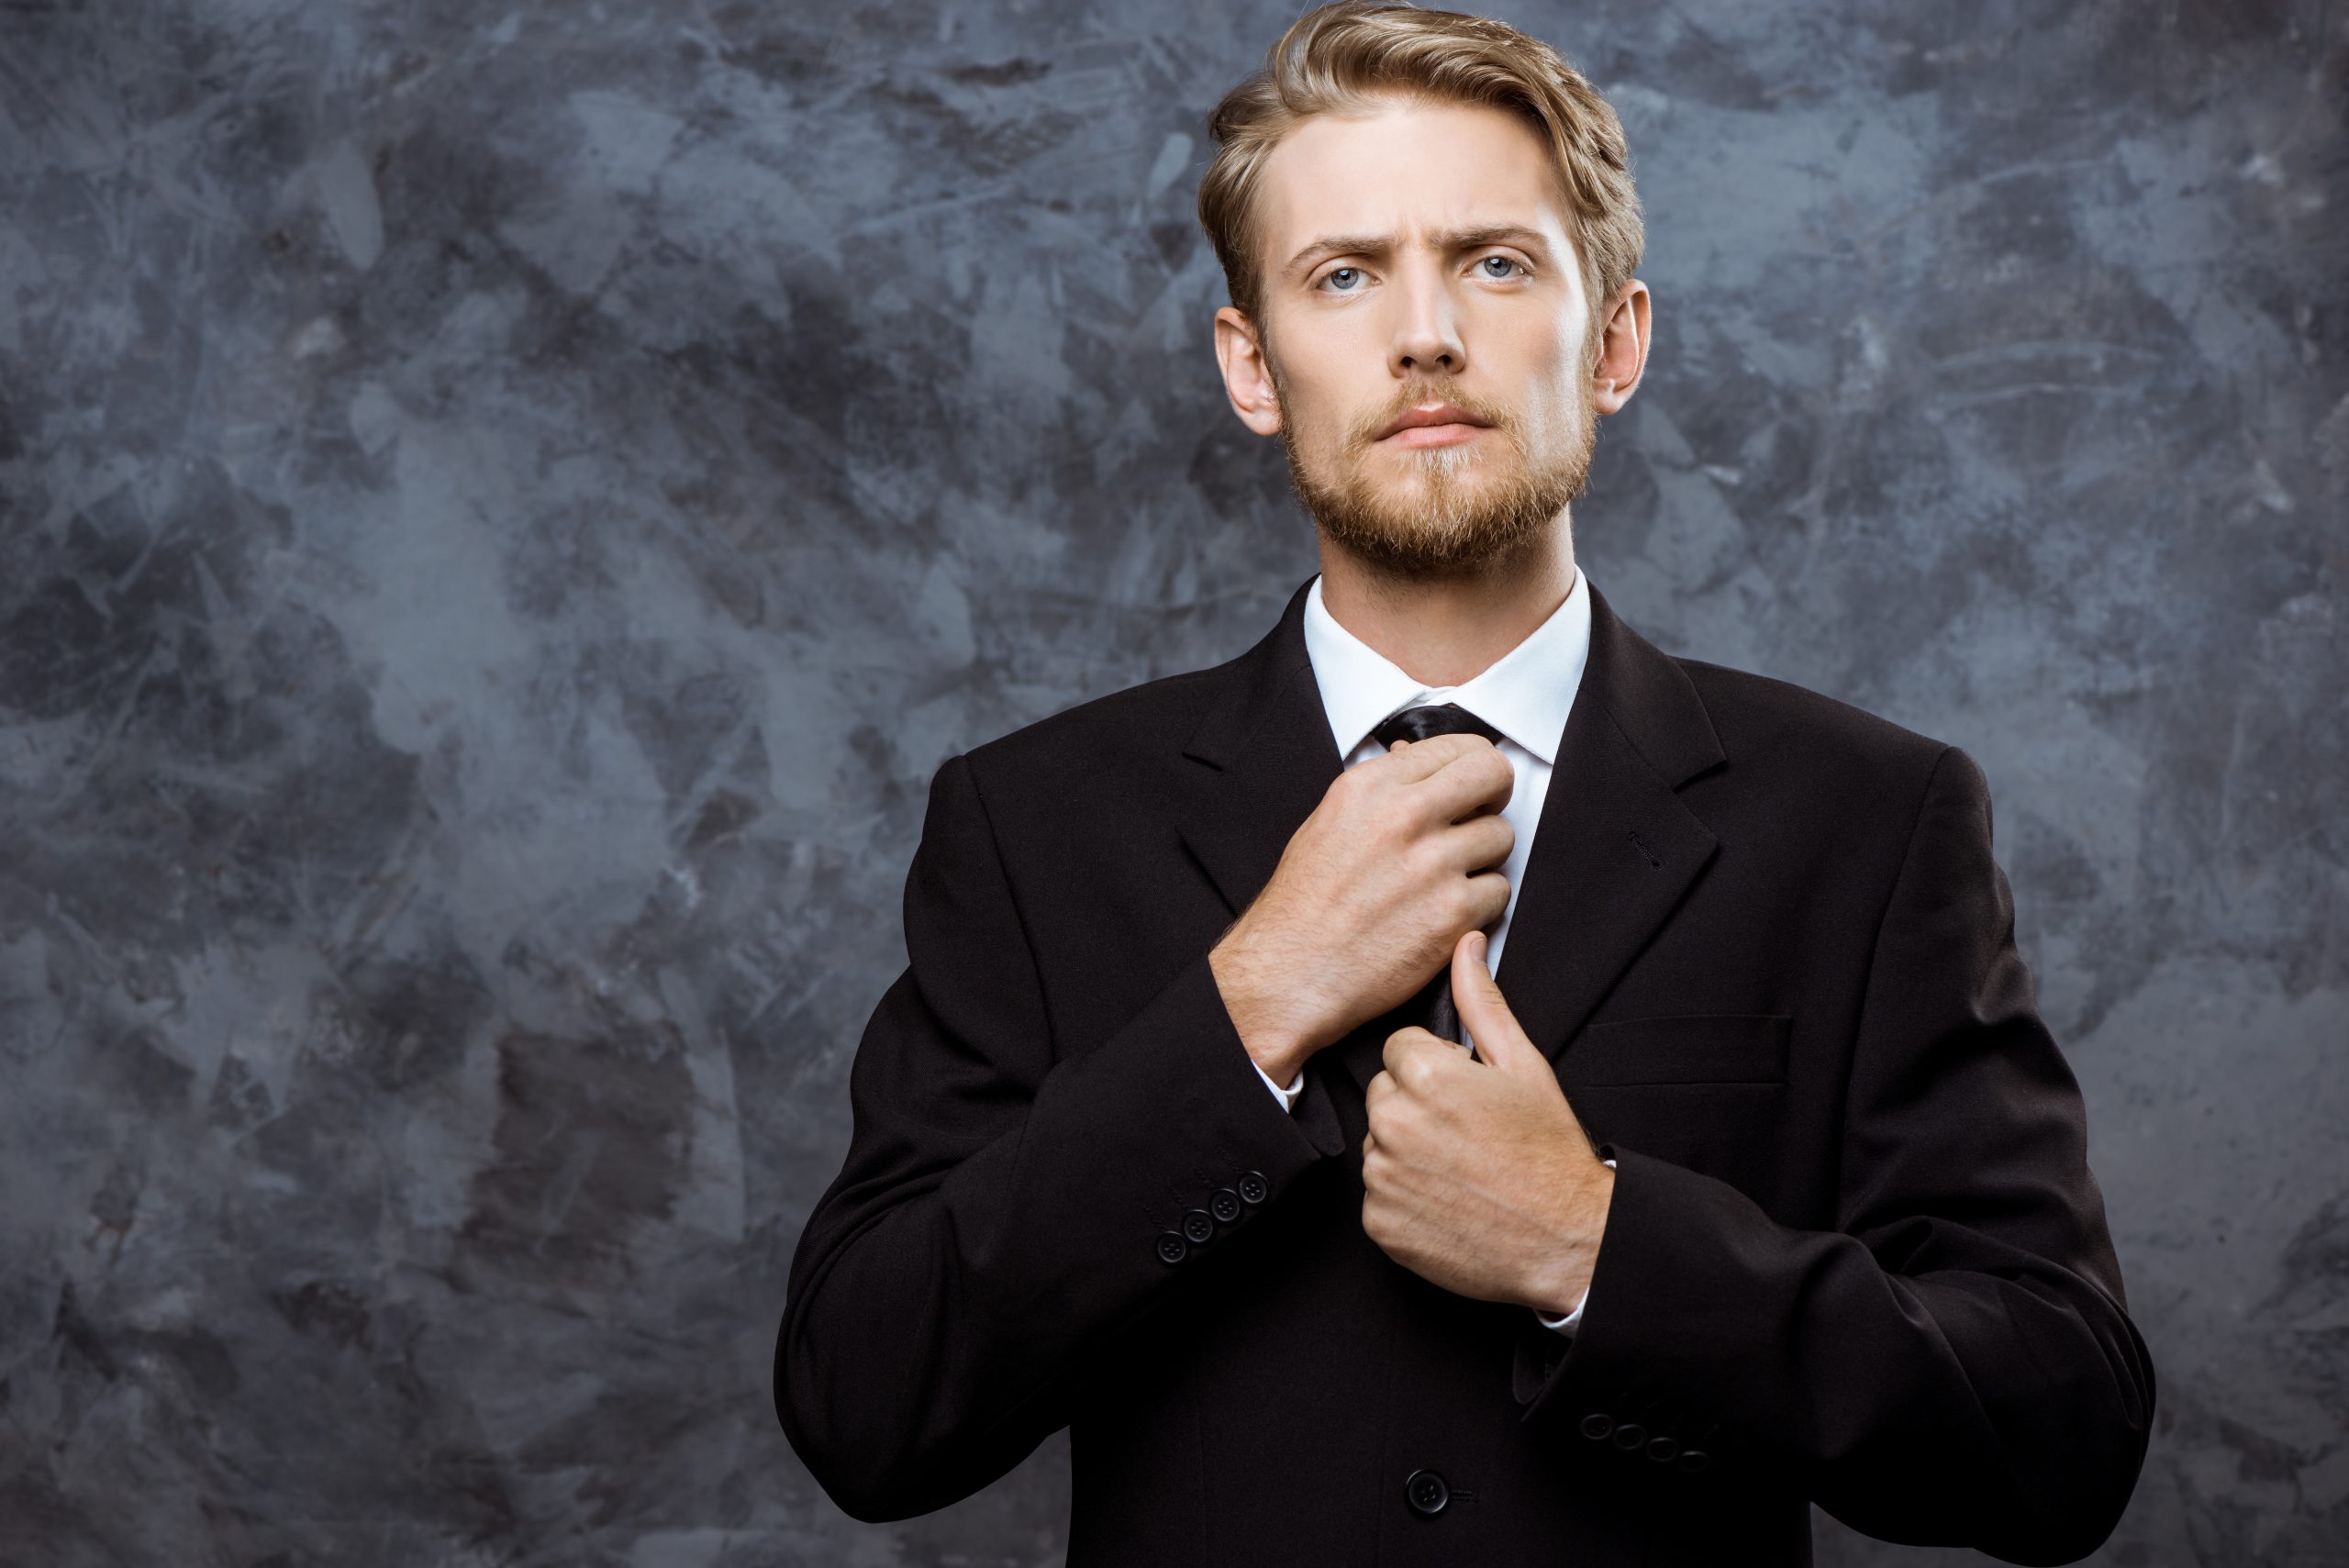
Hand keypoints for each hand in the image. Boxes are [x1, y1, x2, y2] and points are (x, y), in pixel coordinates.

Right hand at [1210, 734, 1514, 1084]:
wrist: (1290, 974)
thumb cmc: (1301, 908)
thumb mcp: (1329, 823)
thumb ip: (1381, 789)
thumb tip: (1412, 756)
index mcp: (1370, 787)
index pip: (1456, 747)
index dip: (1472, 766)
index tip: (1473, 784)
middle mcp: (1404, 817)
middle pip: (1492, 775)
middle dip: (1494, 795)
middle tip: (1480, 817)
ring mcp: (1433, 864)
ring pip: (1501, 837)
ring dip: (1483, 858)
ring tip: (1446, 878)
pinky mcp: (1453, 913)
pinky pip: (1498, 892)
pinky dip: (1480, 906)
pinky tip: (1443, 913)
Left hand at [1361, 929, 1614, 1314]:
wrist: (1566, 1239)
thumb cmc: (1548, 1153)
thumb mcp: (1523, 1065)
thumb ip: (1481, 1002)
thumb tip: (1466, 945)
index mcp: (1427, 1078)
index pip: (1399, 1050)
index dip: (1436, 1069)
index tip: (1467, 1095)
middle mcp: (1395, 1124)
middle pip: (1384, 1093)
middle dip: (1416, 1105)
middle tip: (1466, 1133)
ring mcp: (1384, 1177)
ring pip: (1378, 1142)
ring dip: (1407, 1150)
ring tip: (1460, 1168)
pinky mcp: (1379, 1223)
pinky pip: (1375, 1193)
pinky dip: (1403, 1197)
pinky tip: (1446, 1200)